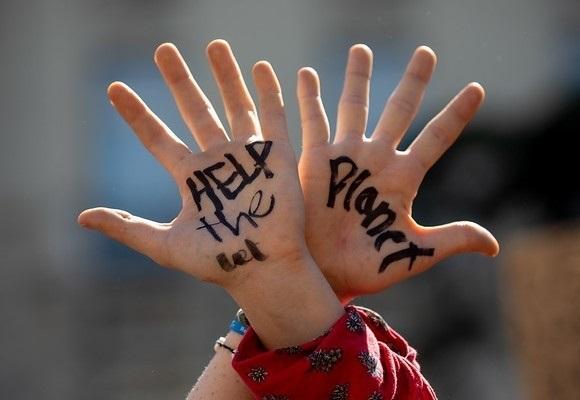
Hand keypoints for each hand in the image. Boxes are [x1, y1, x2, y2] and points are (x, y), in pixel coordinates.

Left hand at [78, 40, 306, 289]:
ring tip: (213, 44)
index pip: (156, 138)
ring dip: (225, 75)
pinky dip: (269, 92)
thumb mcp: (166, 245)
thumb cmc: (218, 262)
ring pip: (235, 105)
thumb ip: (128, 228)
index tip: (114, 89)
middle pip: (195, 110)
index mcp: (191, 178)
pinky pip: (273, 117)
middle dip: (179, 80)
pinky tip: (259, 67)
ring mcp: (248, 156)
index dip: (136, 114)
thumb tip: (81, 217)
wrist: (265, 268)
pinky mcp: (277, 157)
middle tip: (163, 49)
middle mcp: (217, 161)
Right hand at [297, 45, 498, 300]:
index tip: (477, 89)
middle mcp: (378, 160)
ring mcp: (347, 157)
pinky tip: (306, 74)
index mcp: (404, 178)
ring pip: (355, 107)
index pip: (436, 137)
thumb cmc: (370, 266)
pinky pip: (313, 123)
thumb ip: (452, 239)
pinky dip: (309, 99)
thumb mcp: (415, 253)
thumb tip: (494, 246)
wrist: (326, 275)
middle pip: (400, 110)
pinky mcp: (316, 162)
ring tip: (361, 49)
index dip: (456, 113)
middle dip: (413, 81)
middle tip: (427, 52)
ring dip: (357, 78)